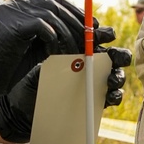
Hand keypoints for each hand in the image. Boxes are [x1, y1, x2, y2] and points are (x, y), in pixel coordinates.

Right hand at [0, 0, 115, 105]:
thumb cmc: (9, 68)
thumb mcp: (37, 48)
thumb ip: (54, 37)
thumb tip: (85, 35)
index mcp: (20, 7)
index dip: (74, 10)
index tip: (93, 24)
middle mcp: (15, 5)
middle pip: (54, 4)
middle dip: (76, 20)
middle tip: (93, 36)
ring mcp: (11, 12)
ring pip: (50, 14)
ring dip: (68, 32)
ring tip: (77, 48)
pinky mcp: (10, 25)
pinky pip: (40, 25)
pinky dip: (53, 36)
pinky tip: (57, 49)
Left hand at [0, 46, 131, 143]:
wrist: (25, 108)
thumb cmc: (32, 82)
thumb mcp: (41, 66)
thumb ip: (55, 58)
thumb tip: (69, 52)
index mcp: (79, 52)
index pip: (98, 40)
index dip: (106, 35)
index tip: (107, 35)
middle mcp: (90, 66)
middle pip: (113, 57)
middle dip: (119, 56)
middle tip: (114, 58)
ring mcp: (94, 84)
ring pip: (115, 77)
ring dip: (117, 77)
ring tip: (111, 80)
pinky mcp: (95, 102)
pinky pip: (111, 98)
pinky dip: (114, 96)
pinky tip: (110, 96)